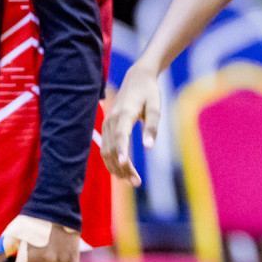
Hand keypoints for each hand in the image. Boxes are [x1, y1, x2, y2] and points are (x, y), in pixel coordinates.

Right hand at [101, 62, 160, 185]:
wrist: (137, 79)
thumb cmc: (149, 93)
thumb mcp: (156, 107)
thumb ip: (153, 126)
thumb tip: (149, 147)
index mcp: (124, 114)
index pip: (120, 136)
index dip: (121, 151)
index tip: (124, 164)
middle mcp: (111, 121)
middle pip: (111, 149)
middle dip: (122, 168)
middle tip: (137, 182)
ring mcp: (106, 125)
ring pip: (105, 152)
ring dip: (116, 168)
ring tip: (132, 181)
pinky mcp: (106, 128)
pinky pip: (105, 149)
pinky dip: (112, 162)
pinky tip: (123, 172)